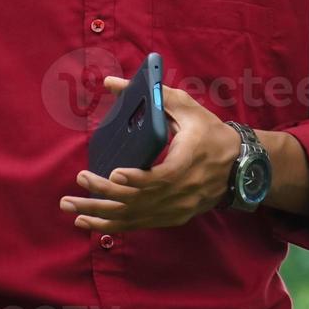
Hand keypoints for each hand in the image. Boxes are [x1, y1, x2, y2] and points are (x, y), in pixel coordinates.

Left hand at [59, 76, 242, 232]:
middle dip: (105, 195)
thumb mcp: (186, 107)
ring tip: (70, 208)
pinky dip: (112, 226)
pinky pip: (139, 225)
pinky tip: (88, 223)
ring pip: (136, 218)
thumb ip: (153, 93)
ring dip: (100, 215)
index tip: (114, 174)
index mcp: (190, 161)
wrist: (238, 165)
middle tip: (80, 179)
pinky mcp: (173, 217)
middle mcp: (184, 191)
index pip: (163, 178)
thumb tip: (112, 83)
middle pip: (141, 200)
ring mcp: (179, 208)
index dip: (138, 179)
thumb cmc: (208, 131)